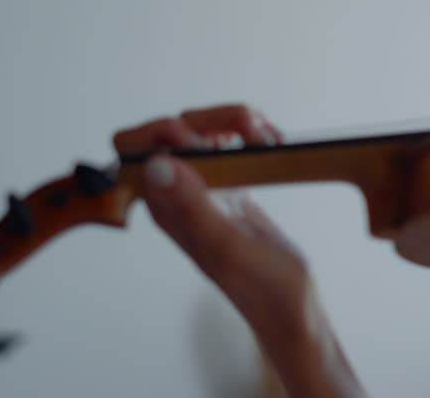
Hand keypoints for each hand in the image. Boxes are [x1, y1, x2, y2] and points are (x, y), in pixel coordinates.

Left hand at [113, 104, 364, 397]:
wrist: (294, 310)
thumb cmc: (264, 289)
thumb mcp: (228, 247)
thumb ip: (193, 206)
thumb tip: (157, 163)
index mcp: (165, 207)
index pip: (134, 148)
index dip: (163, 131)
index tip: (208, 142)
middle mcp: (179, 194)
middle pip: (173, 128)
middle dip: (210, 118)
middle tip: (252, 133)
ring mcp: (206, 189)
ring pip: (203, 130)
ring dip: (236, 121)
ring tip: (270, 140)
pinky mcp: (233, 187)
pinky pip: (230, 142)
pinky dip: (252, 133)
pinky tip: (274, 146)